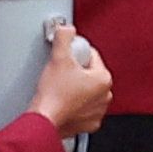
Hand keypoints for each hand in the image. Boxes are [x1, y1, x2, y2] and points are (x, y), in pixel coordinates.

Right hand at [29, 22, 111, 137]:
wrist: (46, 119)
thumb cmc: (54, 94)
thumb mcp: (59, 57)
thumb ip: (64, 37)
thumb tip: (67, 28)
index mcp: (104, 79)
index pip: (92, 55)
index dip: (76, 52)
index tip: (66, 56)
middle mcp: (106, 96)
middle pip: (90, 73)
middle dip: (76, 70)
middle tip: (60, 72)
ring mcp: (98, 111)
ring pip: (86, 90)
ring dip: (75, 86)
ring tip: (59, 86)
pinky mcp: (89, 122)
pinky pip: (83, 107)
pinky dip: (74, 103)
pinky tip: (62, 100)